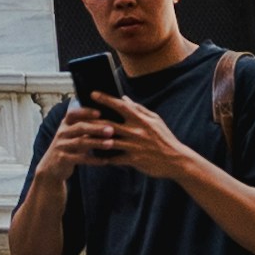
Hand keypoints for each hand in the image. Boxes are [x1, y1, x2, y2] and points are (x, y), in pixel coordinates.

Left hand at [67, 92, 210, 194]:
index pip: (120, 105)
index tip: (92, 94)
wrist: (176, 160)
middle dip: (92, 120)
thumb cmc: (165, 138)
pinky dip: (104, 157)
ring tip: (81, 136)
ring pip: (108, 141)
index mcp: (141, 119)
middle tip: (79, 116)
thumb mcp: (155, 120)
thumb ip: (138, 108)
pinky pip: (114, 158)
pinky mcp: (133, 159)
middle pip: (108, 123)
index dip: (105, 99)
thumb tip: (124, 98)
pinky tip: (94, 155)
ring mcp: (134, 146)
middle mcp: (136, 131)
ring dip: (94, 139)